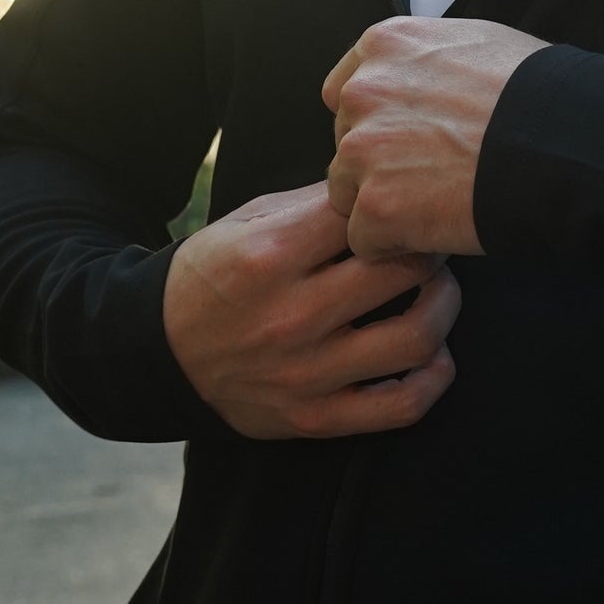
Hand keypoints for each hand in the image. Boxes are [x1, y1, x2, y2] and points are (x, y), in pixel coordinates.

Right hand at [161, 181, 459, 439]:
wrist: (160, 354)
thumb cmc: (212, 277)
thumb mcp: (244, 222)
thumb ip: (312, 204)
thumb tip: (379, 185)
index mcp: (270, 256)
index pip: (365, 217)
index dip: (394, 205)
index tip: (401, 206)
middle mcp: (292, 316)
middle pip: (403, 271)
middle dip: (430, 248)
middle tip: (431, 242)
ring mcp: (306, 373)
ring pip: (416, 338)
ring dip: (443, 306)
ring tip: (437, 290)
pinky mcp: (315, 418)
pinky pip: (401, 406)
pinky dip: (433, 378)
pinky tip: (433, 353)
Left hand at [323, 18, 546, 258]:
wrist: (565, 143)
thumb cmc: (539, 94)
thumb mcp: (477, 41)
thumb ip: (426, 60)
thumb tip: (420, 79)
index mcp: (385, 46)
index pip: (345, 92)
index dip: (377, 123)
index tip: (408, 139)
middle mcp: (363, 92)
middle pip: (345, 144)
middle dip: (379, 165)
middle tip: (433, 175)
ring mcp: (365, 149)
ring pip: (348, 193)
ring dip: (385, 205)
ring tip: (439, 204)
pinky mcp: (376, 205)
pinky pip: (366, 239)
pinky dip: (397, 245)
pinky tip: (438, 229)